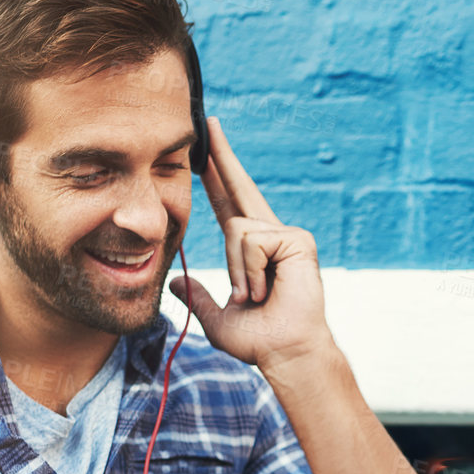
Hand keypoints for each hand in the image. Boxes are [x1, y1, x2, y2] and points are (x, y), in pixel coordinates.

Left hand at [168, 115, 333, 374]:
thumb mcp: (218, 317)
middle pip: (240, 187)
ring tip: (253, 296)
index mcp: (252, 250)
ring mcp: (286, 235)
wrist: (285, 352)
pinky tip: (265, 289)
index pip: (228, 205)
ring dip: (236, 271)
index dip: (215, 179)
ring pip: (237, 229)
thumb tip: (176, 283)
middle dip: (222, 155)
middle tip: (207, 120)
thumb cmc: (260, 341)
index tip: (203, 153)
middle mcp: (270, 235)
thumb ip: (197, 297)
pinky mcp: (297, 239)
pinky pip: (252, 241)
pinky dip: (250, 271)